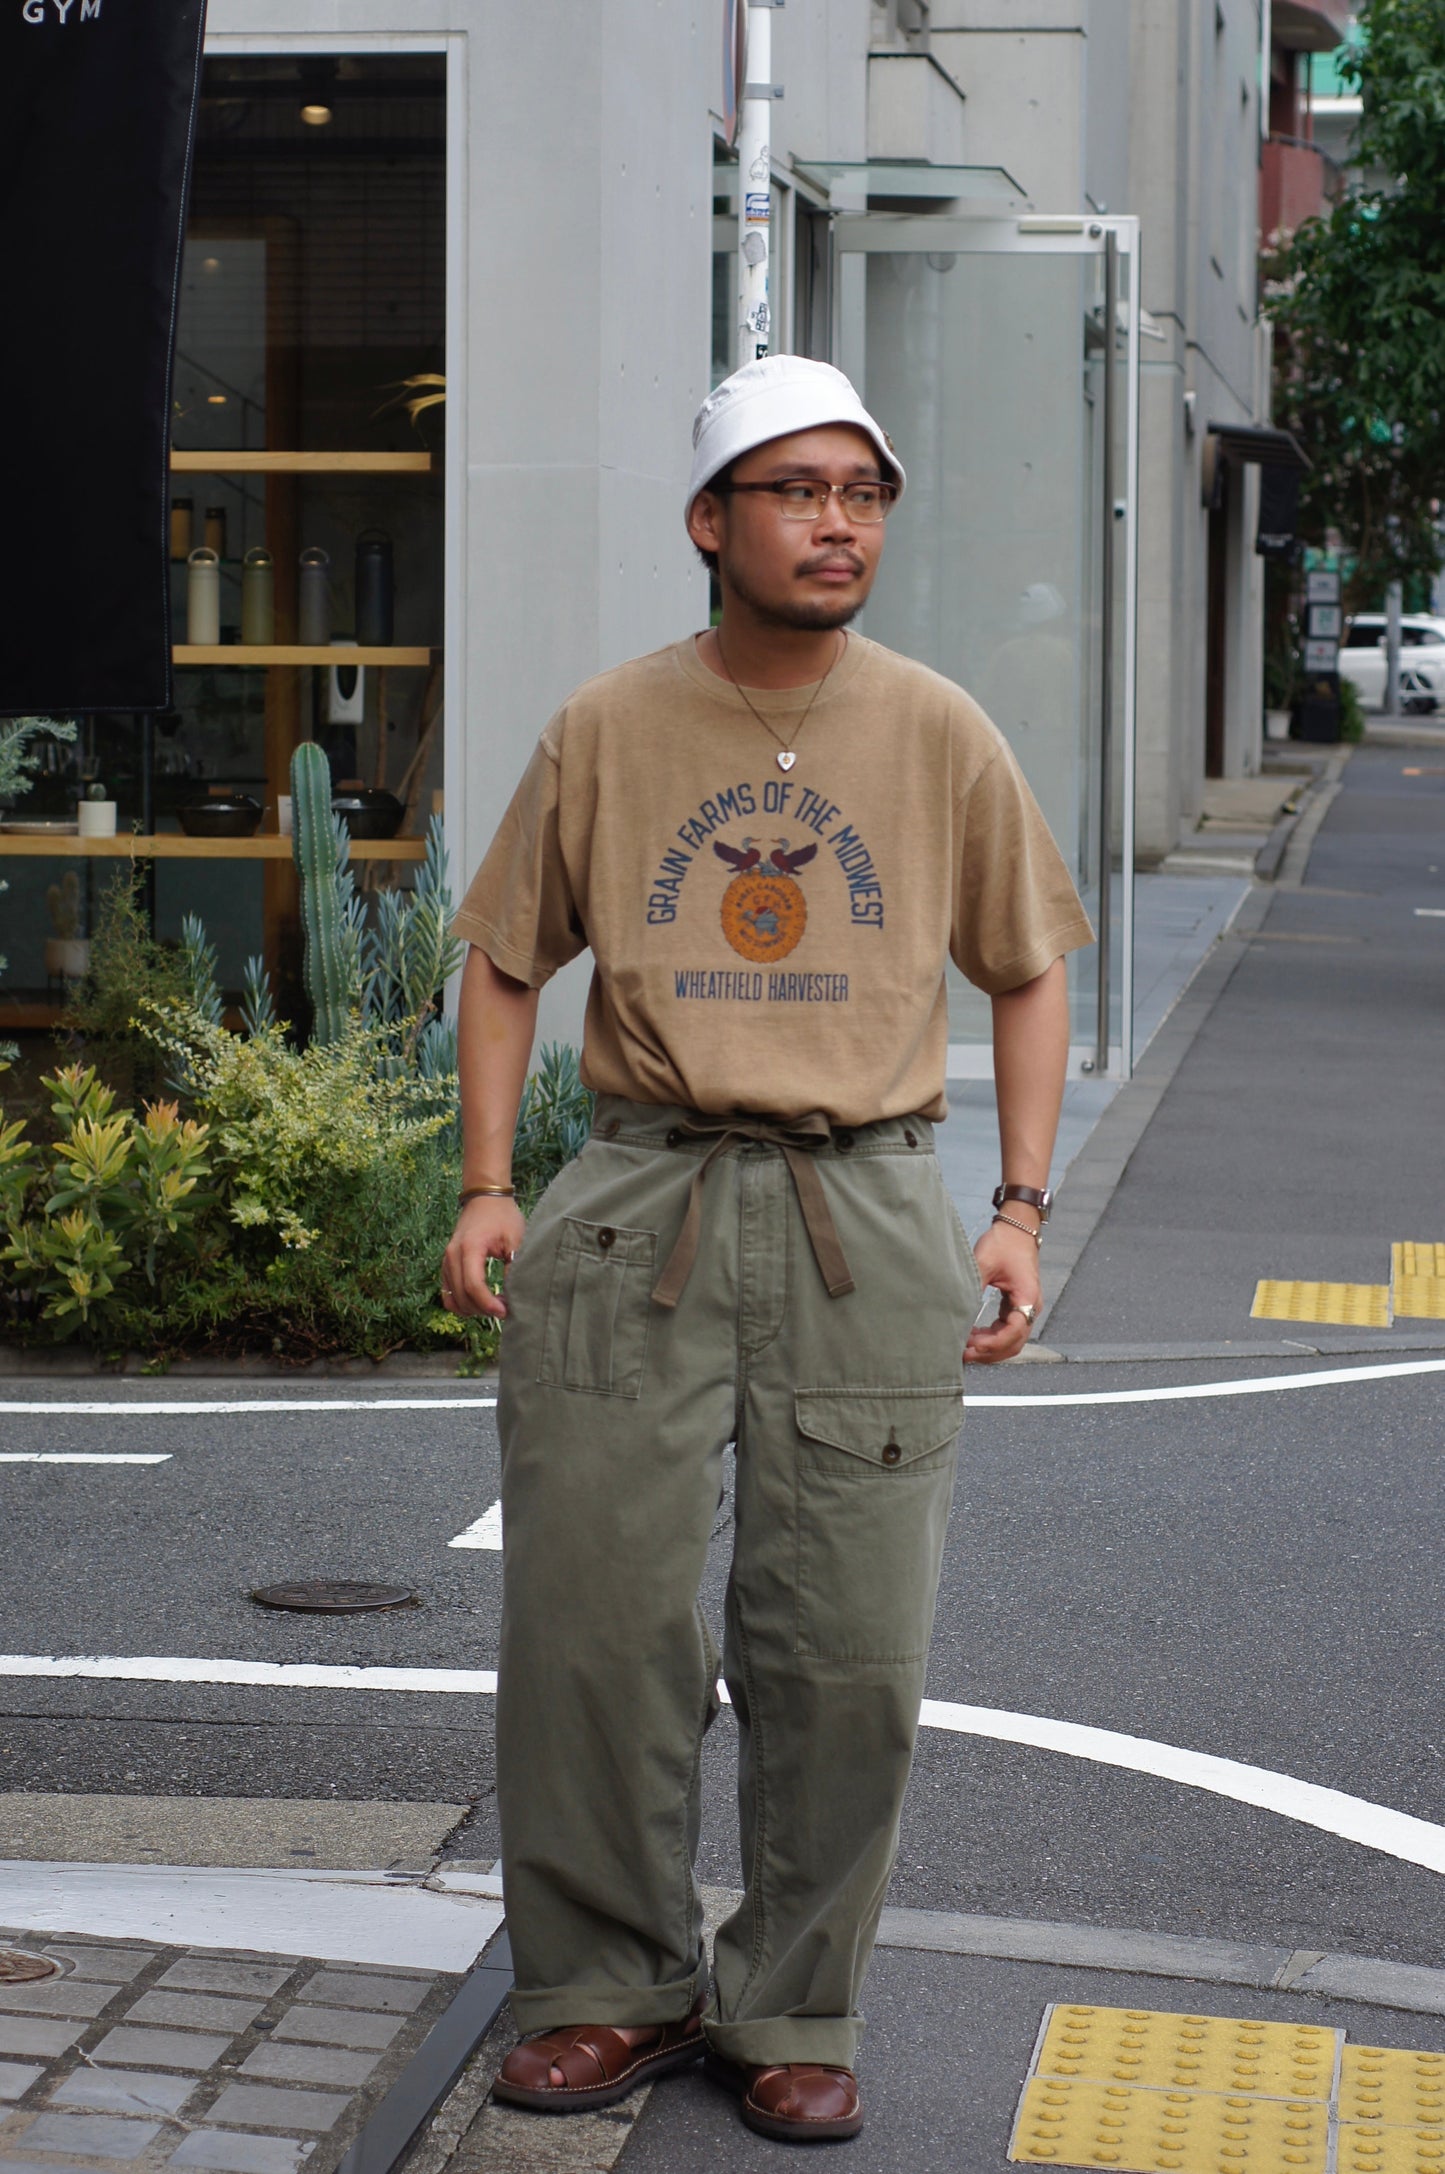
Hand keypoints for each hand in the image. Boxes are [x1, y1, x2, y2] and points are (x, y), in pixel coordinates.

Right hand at [441, 1196, 526, 1319]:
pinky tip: (480, 1304)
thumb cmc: (502, 1216)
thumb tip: (515, 1293)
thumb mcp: (515, 1238)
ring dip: (473, 1309)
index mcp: (469, 1248)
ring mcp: (446, 1261)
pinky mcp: (447, 1265)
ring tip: (494, 1305)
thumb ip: (514, 1264)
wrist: (484, 1198)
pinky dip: (461, 1303)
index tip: (505, 1311)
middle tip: (504, 1309)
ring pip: (453, 1298)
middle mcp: (452, 1256)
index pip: (473, 1285)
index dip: (488, 1304)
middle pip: (462, 1295)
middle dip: (483, 1309)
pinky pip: (447, 1293)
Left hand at [964, 1220, 1041, 1365]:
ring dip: (990, 1348)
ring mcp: (1025, 1308)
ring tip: (966, 1349)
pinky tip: (972, 1337)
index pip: (1015, 1330)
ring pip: (1011, 1341)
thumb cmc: (1004, 1242)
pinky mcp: (1016, 1306)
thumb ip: (973, 1286)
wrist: (1016, 1229)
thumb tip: (956, 1309)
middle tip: (964, 1354)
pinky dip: (991, 1338)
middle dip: (990, 1352)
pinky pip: (1006, 1331)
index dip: (993, 1342)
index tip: (972, 1344)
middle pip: (1015, 1343)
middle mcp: (1030, 1306)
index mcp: (1027, 1297)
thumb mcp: (984, 1262)